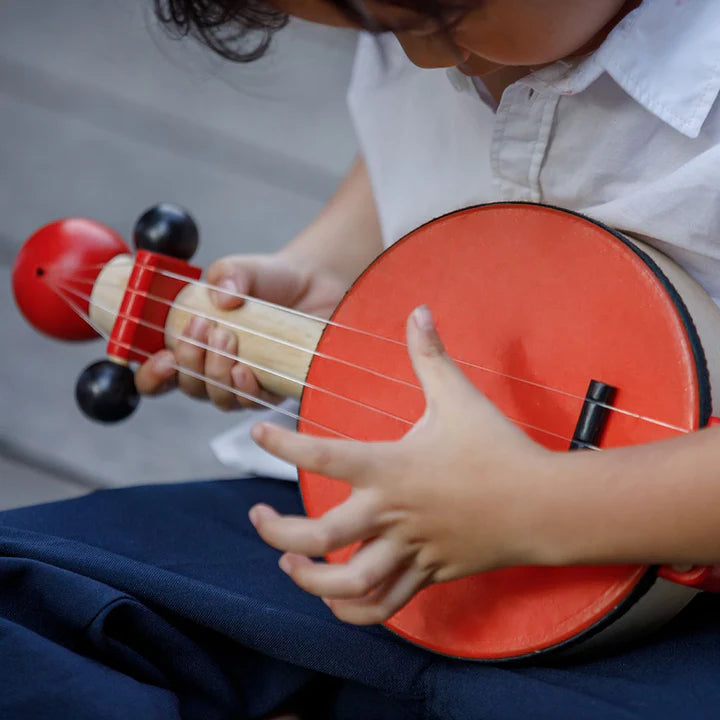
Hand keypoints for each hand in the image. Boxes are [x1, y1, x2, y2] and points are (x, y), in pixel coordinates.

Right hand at [135, 252, 346, 408]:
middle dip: (189, 360)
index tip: (162, 357)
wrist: (314, 284)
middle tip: (202, 327)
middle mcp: (214, 370)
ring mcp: (243, 384)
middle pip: (188, 386)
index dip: (153, 376)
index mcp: (193, 346)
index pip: (160, 376)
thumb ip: (226, 275)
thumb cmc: (269, 280)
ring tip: (226, 338)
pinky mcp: (274, 389)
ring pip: (217, 397)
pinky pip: (252, 402)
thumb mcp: (241, 270)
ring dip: (215, 372)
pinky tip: (244, 370)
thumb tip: (222, 298)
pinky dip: (244, 390)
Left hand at [248, 306, 557, 623]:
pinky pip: (385, 606)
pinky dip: (354, 612)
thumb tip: (418, 309)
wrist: (544, 505)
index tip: (257, 433)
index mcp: (393, 467)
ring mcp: (410, 549)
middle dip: (277, 531)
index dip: (283, 443)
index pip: (324, 455)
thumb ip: (431, 355)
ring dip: (309, 581)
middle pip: (320, 536)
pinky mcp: (427, 574)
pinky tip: (334, 600)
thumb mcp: (459, 396)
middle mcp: (393, 512)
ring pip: (350, 584)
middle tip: (256, 515)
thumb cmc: (498, 449)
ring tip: (288, 563)